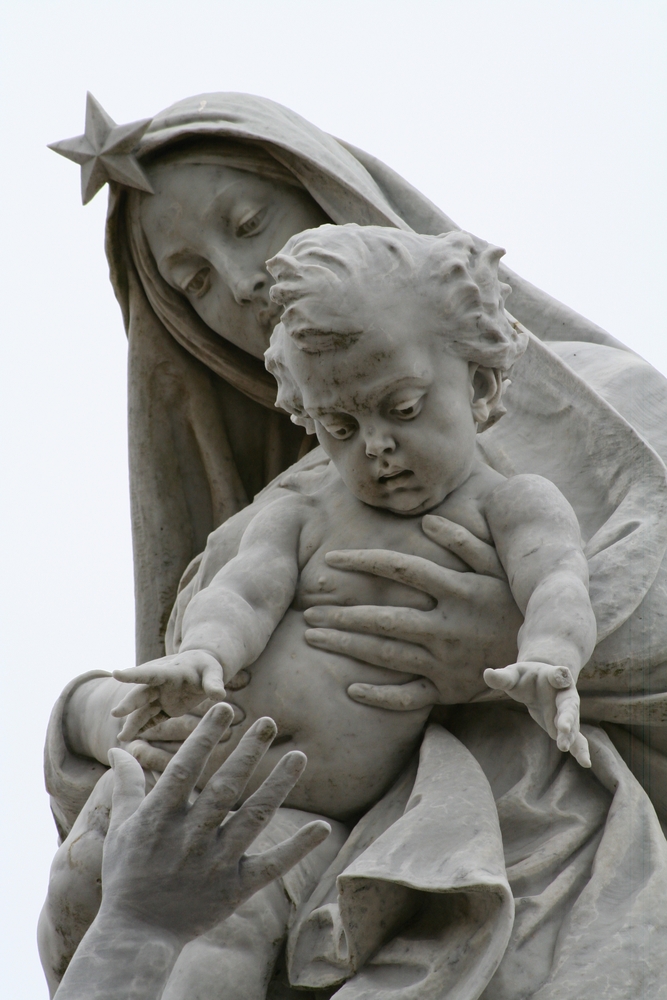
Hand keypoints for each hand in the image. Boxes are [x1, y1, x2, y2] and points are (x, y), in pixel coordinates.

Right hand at [102, 704, 329, 940]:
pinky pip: (270, 866)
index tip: (225, 707)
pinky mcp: (235, 888)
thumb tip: (119, 747)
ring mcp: (215, 862)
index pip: (186, 768)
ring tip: (299, 758)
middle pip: (225, 788)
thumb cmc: (127, 874)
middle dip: (247, 752)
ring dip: (277, 787)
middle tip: (268, 721)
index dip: (206, 737)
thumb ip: (127, 785)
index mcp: (160, 818)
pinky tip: (322, 829)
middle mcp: (190, 837)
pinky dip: (296, 848)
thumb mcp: (122, 827)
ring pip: (253, 818)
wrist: (137, 934)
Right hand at [111, 649, 225, 740]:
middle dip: (129, 703)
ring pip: (143, 710)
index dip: (134, 674)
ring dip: (133, 722)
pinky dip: (142, 727)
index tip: (116, 673)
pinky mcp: (164, 707)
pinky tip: (131, 737)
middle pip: (142, 693)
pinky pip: (152, 719)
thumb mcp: (213, 672)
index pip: (151, 672)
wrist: (202, 667)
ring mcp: (161, 696)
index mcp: (171, 671)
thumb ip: (214, 683)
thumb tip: (219, 696)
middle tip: (115, 713)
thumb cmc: (207, 667)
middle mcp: (160, 684)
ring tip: (122, 737)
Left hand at [303, 515, 521, 709]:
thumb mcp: (499, 567)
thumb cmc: (515, 602)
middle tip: (308, 610)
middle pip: (383, 618)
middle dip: (341, 614)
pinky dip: (378, 696)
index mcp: (458, 591)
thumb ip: (466, 542)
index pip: (400, 570)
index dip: (363, 561)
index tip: (331, 559)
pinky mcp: (449, 690)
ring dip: (346, 647)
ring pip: (386, 655)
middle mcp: (448, 626)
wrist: (547, 657)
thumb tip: (428, 521)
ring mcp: (446, 662)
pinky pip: (408, 697)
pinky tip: (349, 687)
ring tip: (313, 637)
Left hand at [484, 661, 590, 766]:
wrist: (539, 682)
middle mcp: (565, 694)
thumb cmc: (525, 677)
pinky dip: (580, 750)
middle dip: (567, 716)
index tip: (561, 675)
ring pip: (573, 724)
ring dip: (570, 737)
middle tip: (563, 728)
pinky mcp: (565, 726)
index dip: (560, 675)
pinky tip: (585, 763)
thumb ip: (502, 676)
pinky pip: (576, 739)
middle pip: (568, 704)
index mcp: (553, 676)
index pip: (558, 674)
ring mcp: (567, 711)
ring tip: (565, 748)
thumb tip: (487, 673)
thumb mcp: (512, 674)